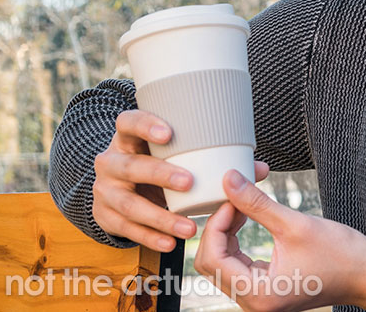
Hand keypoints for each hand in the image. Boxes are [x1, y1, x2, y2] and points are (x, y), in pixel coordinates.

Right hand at [92, 109, 269, 251]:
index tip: (169, 134)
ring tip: (189, 228)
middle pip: (129, 166)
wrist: (122, 189)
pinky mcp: (105, 216)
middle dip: (159, 174)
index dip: (144, 125)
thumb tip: (260, 169)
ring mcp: (104, 190)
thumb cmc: (161, 164)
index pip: (127, 122)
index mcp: (129, 138)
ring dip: (159, 217)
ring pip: (127, 203)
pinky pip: (126, 229)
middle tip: (189, 182)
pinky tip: (170, 243)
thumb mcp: (178, 156)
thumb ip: (217, 159)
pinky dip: (149, 237)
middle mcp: (111, 162)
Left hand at [195, 170, 365, 310]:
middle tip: (236, 199)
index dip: (217, 224)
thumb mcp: (296, 224)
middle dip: (219, 228)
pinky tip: (249, 220)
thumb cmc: (342, 255)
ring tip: (244, 206)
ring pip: (222, 263)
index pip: (212, 258)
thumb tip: (230, 181)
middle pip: (210, 263)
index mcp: (258, 294)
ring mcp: (259, 299)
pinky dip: (237, 242)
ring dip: (227, 233)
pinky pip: (237, 266)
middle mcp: (253, 303)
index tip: (233, 197)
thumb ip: (257, 203)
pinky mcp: (266, 291)